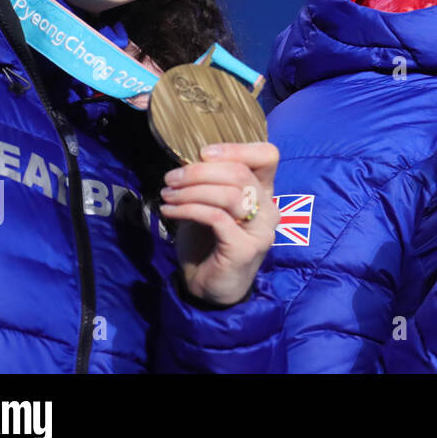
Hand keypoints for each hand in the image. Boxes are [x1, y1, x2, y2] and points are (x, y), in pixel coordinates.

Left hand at [160, 141, 281, 306]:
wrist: (209, 288)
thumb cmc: (208, 244)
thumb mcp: (209, 206)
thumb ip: (210, 184)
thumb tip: (190, 162)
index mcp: (264, 192)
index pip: (267, 156)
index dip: (236, 149)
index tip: (204, 153)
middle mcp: (269, 208)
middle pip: (240, 173)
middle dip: (200, 171)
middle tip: (171, 179)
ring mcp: (261, 229)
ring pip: (229, 194)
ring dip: (191, 191)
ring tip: (167, 195)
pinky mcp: (245, 247)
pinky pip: (216, 217)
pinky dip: (188, 209)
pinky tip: (169, 211)